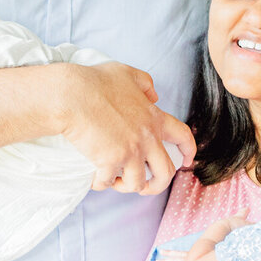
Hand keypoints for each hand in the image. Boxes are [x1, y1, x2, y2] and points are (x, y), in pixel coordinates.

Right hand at [54, 62, 194, 196]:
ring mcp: (130, 152)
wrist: (72, 96)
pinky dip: (101, 183)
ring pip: (139, 183)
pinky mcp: (110, 162)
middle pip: (165, 171)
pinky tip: (94, 179)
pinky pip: (108, 182)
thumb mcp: (126, 73)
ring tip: (116, 181)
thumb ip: (145, 83)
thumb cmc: (95, 82)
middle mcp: (146, 138)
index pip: (182, 136)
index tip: (187, 161)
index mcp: (153, 118)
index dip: (188, 151)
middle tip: (145, 185)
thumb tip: (154, 96)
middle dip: (158, 184)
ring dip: (127, 186)